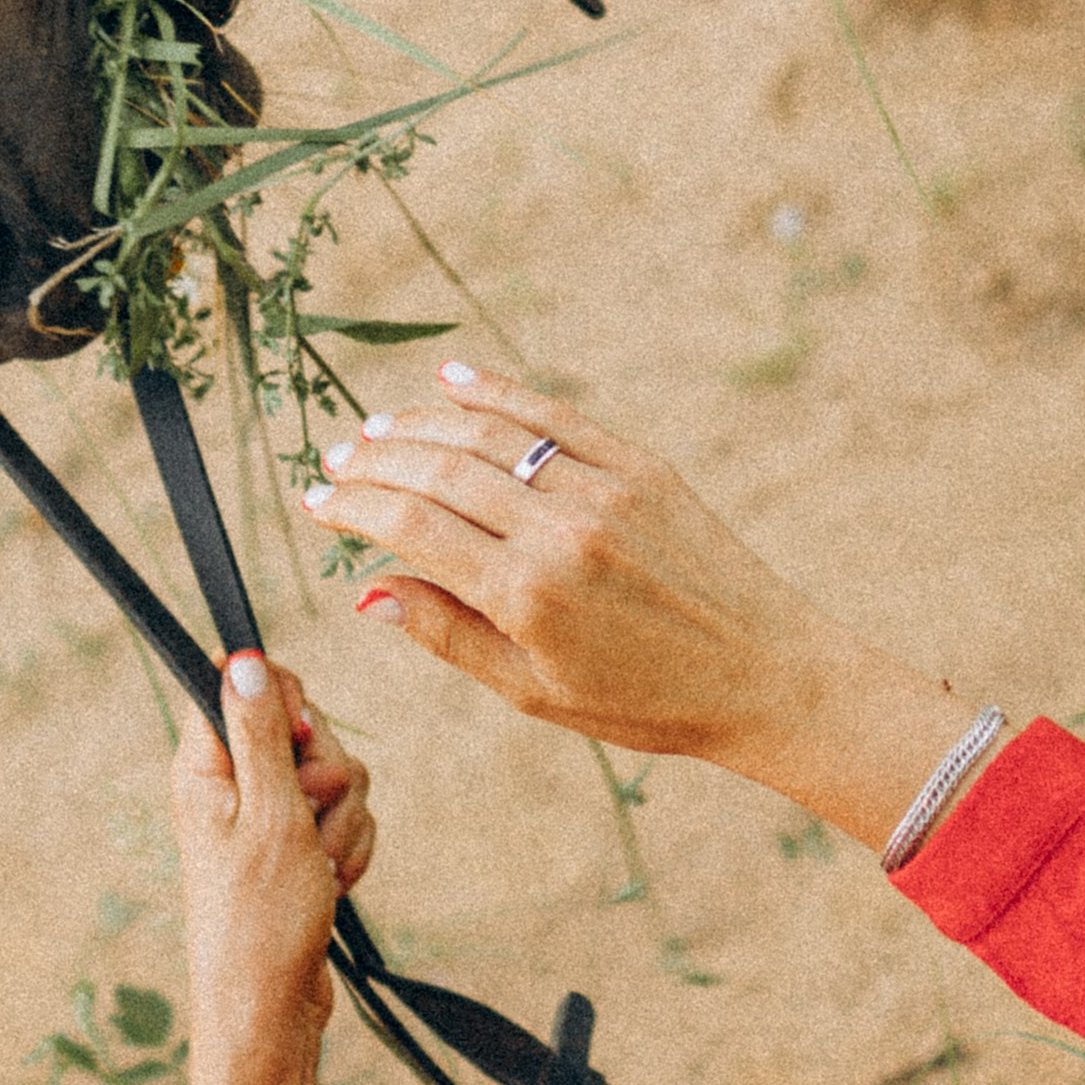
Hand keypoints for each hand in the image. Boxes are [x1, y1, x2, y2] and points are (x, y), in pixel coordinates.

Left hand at [172, 653, 371, 1084]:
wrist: (271, 1011)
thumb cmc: (260, 921)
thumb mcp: (268, 816)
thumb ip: (261, 733)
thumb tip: (241, 657)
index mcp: (206, 764)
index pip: (240, 681)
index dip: (282, 699)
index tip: (298, 739)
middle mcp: (233, 782)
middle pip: (303, 725)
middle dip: (327, 774)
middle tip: (308, 821)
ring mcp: (267, 816)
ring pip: (335, 773)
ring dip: (342, 822)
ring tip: (317, 868)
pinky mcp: (297, 846)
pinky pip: (344, 817)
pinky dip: (348, 849)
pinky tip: (332, 886)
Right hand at [303, 363, 980, 852]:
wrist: (768, 676)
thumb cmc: (648, 703)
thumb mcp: (536, 694)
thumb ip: (449, 634)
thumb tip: (369, 590)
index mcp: (528, 596)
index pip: (410, 527)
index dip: (352, 507)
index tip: (317, 503)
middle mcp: (560, 531)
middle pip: (437, 470)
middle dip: (373, 460)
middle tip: (335, 460)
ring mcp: (603, 490)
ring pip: (487, 433)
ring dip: (420, 424)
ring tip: (377, 430)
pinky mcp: (641, 466)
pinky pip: (554, 413)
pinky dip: (496, 391)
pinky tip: (452, 381)